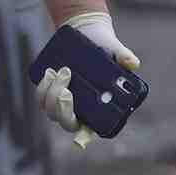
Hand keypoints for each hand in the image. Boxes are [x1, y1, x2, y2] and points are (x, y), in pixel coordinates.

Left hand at [36, 12, 140, 146]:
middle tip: (66, 91)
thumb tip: (133, 64)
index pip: (91, 130)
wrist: (87, 32)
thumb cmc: (105, 46)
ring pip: (51, 110)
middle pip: (67, 122)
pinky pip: (42, 98)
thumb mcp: (115, 50)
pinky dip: (43, 88)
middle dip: (64, 110)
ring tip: (60, 71)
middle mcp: (80, 109)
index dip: (84, 138)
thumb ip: (124, 57)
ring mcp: (63, 102)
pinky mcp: (50, 91)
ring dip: (52, 94)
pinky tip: (49, 73)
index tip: (78, 142)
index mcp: (99, 109)